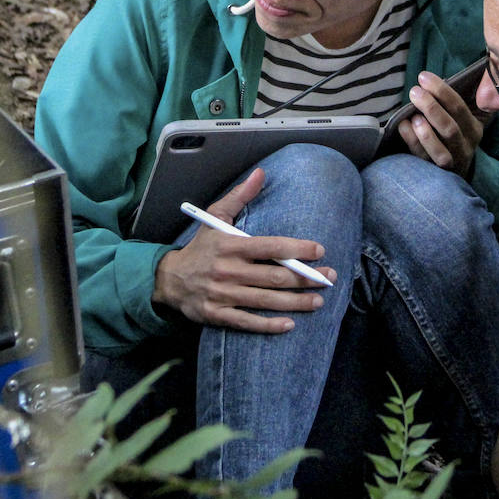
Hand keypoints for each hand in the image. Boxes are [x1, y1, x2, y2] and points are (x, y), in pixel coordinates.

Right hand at [152, 168, 335, 332]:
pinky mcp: (217, 314)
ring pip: (266, 300)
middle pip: (274, 276)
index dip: (297, 249)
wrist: (169, 279)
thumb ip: (239, 196)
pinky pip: (247, 322)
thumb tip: (260, 173)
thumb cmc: (201, 247)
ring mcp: (223, 295)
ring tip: (318, 300)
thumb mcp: (215, 217)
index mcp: (231, 245)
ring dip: (295, 302)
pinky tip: (289, 324)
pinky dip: (269, 326)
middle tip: (330, 277)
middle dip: (305, 278)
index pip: (270, 246)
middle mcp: (228, 270)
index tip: (319, 251)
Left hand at [395, 70, 486, 175]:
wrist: (451, 172)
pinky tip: (403, 126)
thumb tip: (430, 80)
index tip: (423, 77)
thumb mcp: (460, 119)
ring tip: (412, 115)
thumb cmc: (451, 134)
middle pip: (450, 128)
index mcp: (473, 129)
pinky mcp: (436, 173)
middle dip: (431, 107)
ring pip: (440, 150)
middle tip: (415, 92)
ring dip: (425, 132)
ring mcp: (451, 162)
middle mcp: (465, 146)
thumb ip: (451, 103)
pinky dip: (412, 141)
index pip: (459, 108)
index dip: (442, 91)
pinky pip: (424, 159)